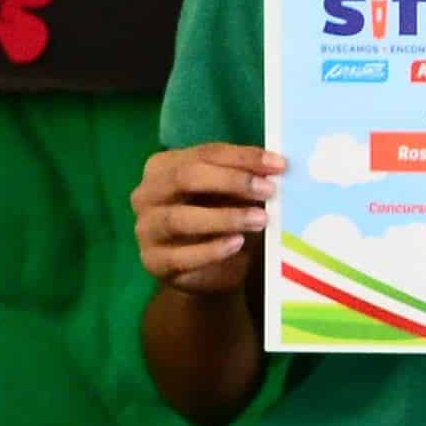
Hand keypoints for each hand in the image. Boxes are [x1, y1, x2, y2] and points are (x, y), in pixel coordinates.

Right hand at [133, 141, 281, 296]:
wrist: (210, 271)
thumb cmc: (221, 221)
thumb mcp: (234, 196)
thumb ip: (246, 179)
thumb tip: (275, 168)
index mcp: (165, 166)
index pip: (205, 154)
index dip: (243, 157)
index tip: (279, 164)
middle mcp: (147, 193)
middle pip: (185, 178)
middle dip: (231, 181)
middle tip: (269, 191)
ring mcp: (146, 228)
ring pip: (179, 218)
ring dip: (224, 217)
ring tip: (259, 220)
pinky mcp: (153, 261)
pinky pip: (180, 256)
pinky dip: (212, 250)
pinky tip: (237, 244)